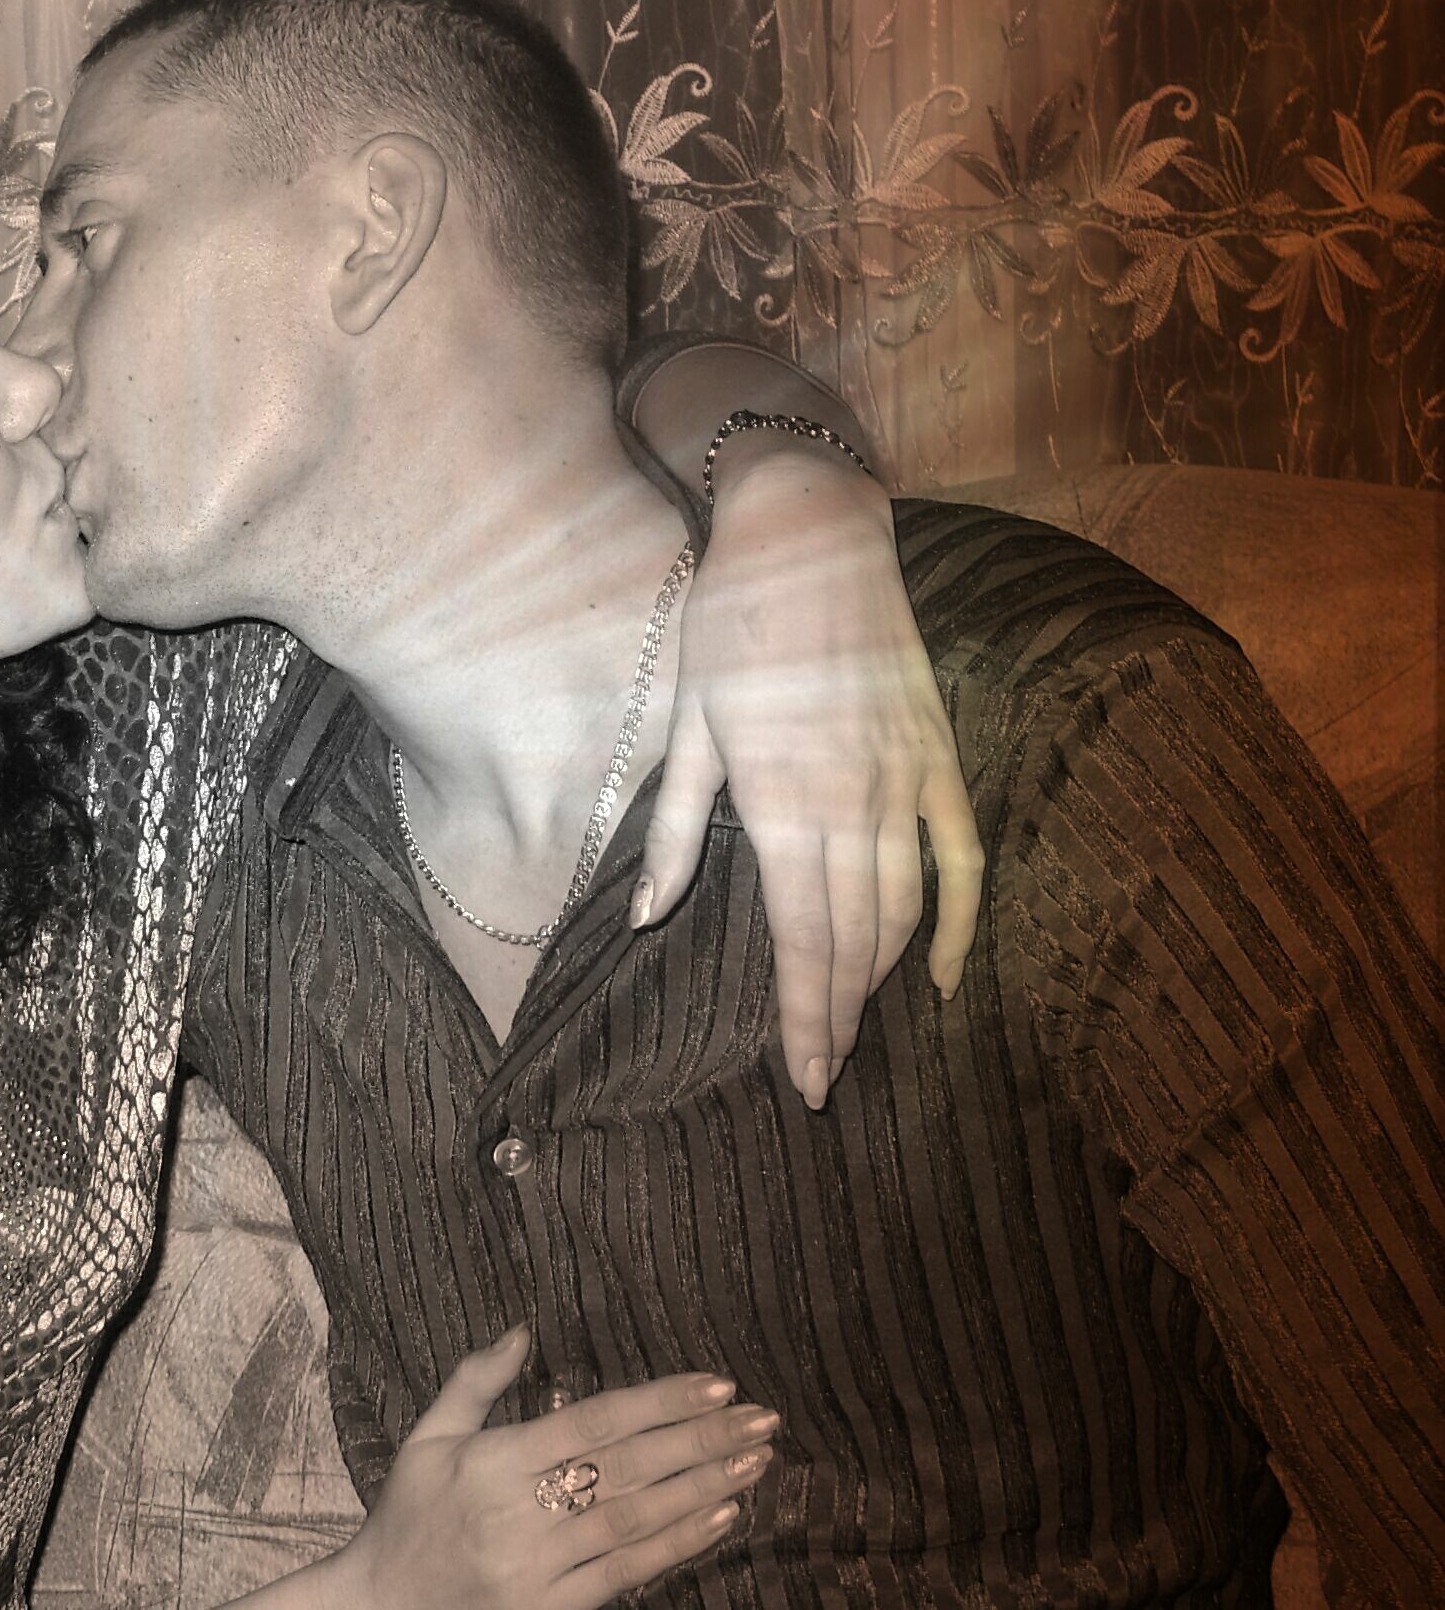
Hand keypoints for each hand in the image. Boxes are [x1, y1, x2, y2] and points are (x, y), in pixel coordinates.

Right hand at [319, 1327, 773, 1609]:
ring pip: (636, 1522)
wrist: (380, 1608)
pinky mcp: (552, 1609)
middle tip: (761, 1418)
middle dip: (701, 1440)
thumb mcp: (426, 1439)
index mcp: (491, 1463)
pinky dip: (678, 1544)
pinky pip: (627, 1575)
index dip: (659, 1402)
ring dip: (703, 1489)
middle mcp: (519, 1514)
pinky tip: (720, 1518)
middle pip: (628, 1470)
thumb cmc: (406, 1518)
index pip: (593, 1424)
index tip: (717, 1383)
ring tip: (755, 1460)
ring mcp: (539, 1569)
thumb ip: (474, 1382)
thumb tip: (522, 1331)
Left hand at [634, 453, 982, 1107]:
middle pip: (854, 940)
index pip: (800, 937)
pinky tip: (943, 975)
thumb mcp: (687, 725)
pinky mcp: (939, 755)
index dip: (804, 1015)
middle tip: (825, 1079)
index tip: (804, 1078)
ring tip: (855, 1029)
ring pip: (904, 909)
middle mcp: (854, 802)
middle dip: (839, 1017)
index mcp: (783, 800)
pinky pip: (961, 857)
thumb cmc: (733, 625)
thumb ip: (675, 830)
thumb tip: (650, 916)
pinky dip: (959, 922)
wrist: (812, 533)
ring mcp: (906, 780)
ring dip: (881, 979)